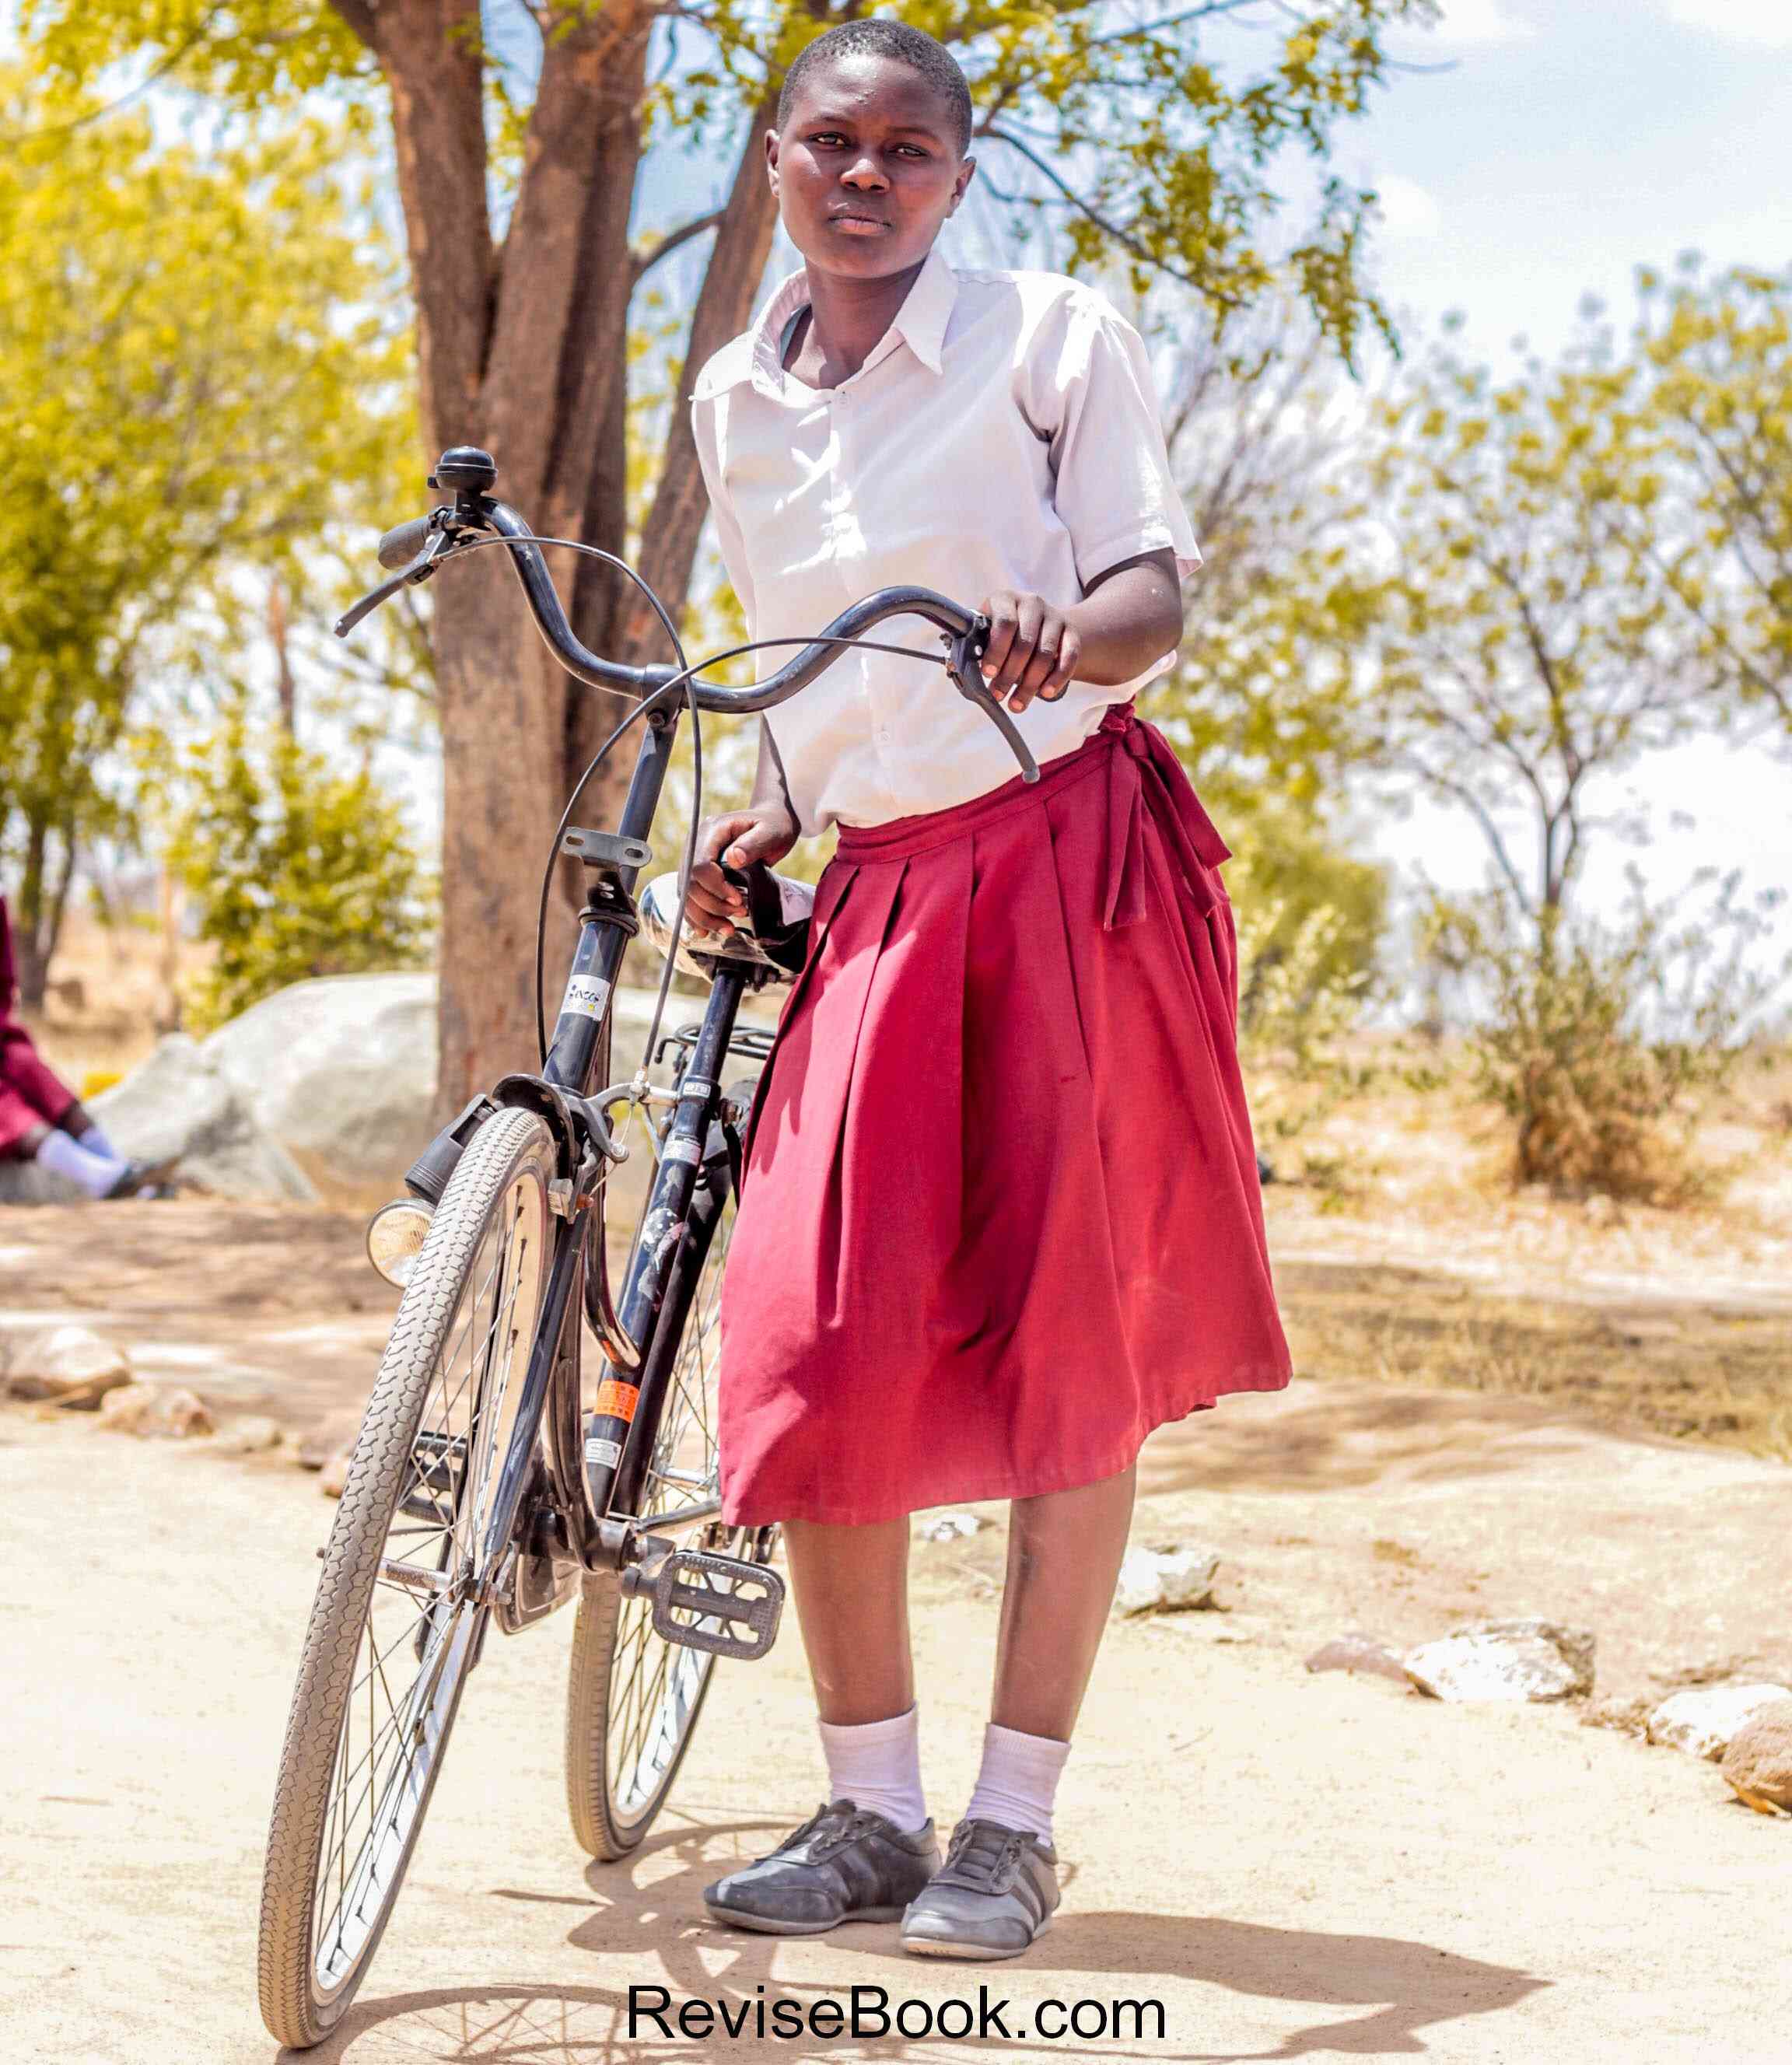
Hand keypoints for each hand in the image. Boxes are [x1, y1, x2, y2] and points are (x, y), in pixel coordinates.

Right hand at [684, 804, 797, 934]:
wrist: (770, 822)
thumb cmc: (773, 825)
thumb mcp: (771, 831)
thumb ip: (753, 844)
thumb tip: (734, 859)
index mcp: (711, 831)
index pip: (699, 865)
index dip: (716, 887)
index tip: (739, 900)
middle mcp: (696, 845)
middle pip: (690, 884)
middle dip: (713, 906)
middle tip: (740, 913)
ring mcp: (694, 859)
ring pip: (687, 895)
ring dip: (705, 917)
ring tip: (728, 929)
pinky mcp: (699, 874)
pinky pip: (690, 898)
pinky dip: (698, 916)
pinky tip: (708, 930)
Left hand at [978, 590, 1082, 712]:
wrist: (1040, 624)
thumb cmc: (1004, 634)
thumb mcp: (987, 632)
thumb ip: (979, 648)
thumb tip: (971, 672)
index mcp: (1006, 599)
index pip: (1004, 623)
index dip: (996, 651)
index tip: (988, 673)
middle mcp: (1032, 603)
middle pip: (1024, 642)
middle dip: (1010, 674)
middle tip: (999, 695)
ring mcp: (1054, 616)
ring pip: (1045, 653)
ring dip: (1030, 683)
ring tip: (1017, 704)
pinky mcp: (1072, 632)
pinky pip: (1069, 657)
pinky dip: (1057, 678)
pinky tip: (1045, 693)